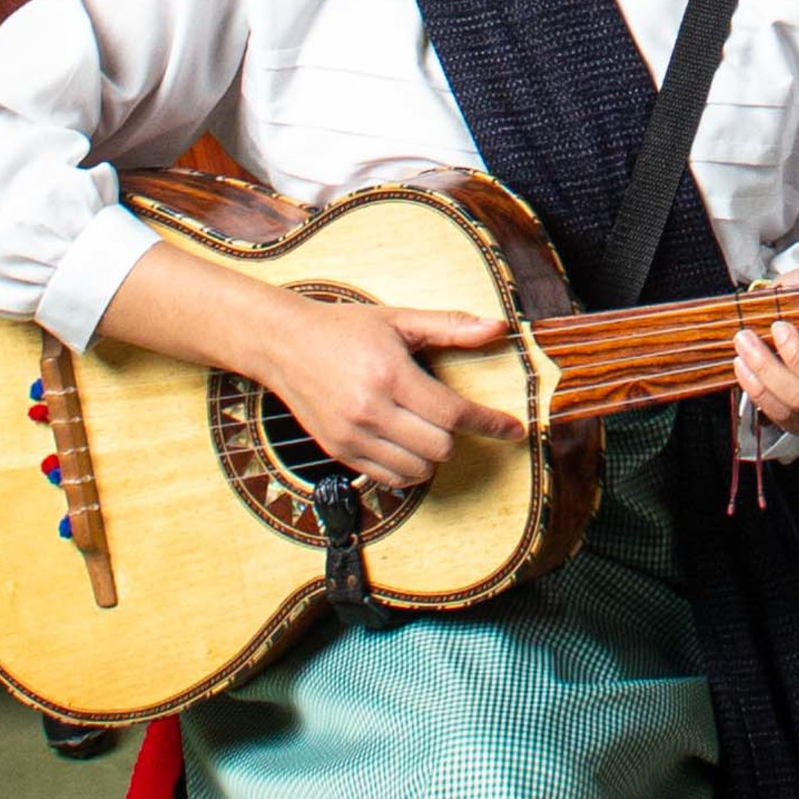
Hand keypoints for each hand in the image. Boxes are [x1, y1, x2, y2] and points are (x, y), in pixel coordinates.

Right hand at [224, 280, 511, 494]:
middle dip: (456, 435)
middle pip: (439, 447)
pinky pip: (389, 479)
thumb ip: (450, 326)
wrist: (285, 345)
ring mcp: (353, 436)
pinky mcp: (339, 451)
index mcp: (390, 375)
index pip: (453, 413)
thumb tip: (498, 327)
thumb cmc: (346, 329)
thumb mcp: (400, 320)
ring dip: (433, 456)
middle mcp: (371, 410)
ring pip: (417, 470)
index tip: (512, 430)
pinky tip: (407, 446)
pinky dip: (408, 470)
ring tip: (427, 431)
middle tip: (450, 416)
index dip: (489, 424)